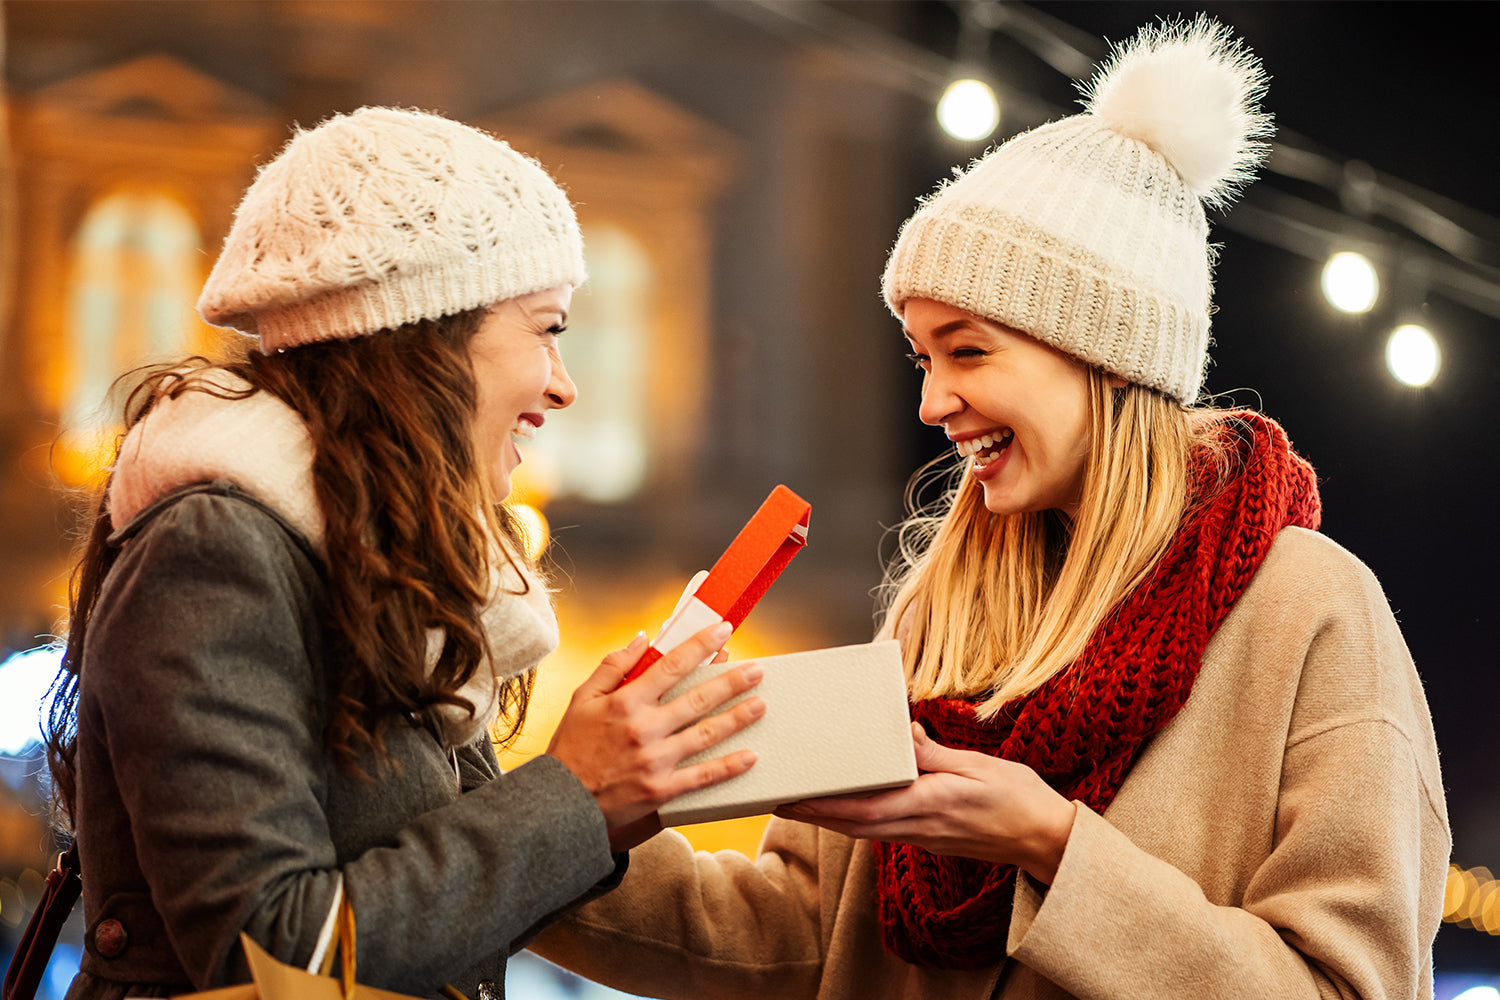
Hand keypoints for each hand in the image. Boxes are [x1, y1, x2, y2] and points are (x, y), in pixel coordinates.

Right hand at [547, 622, 763, 852]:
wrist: (560, 803)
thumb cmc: (570, 748)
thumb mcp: (582, 699)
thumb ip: (613, 666)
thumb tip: (642, 638)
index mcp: (625, 702)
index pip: (672, 665)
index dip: (701, 645)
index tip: (724, 631)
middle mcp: (644, 728)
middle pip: (698, 699)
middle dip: (731, 682)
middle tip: (757, 670)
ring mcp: (655, 760)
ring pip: (706, 734)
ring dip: (737, 718)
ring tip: (761, 704)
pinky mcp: (661, 789)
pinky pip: (702, 776)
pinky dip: (728, 766)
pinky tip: (750, 756)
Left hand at [775, 723, 1076, 883]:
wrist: (1047, 840)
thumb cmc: (1019, 799)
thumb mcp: (979, 766)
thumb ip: (935, 754)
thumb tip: (902, 734)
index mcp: (930, 806)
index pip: (865, 810)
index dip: (824, 806)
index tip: (793, 798)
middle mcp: (920, 828)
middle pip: (855, 825)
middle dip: (815, 814)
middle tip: (779, 801)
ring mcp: (924, 837)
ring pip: (866, 830)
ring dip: (831, 818)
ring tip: (802, 802)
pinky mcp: (930, 838)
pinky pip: (883, 830)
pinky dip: (857, 818)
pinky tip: (848, 805)